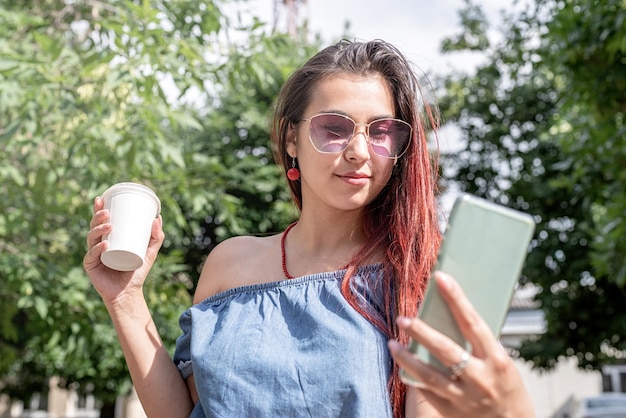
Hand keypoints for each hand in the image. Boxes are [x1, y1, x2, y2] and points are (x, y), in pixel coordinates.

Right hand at [83, 196, 164, 304]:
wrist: (129, 293)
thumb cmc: (137, 271)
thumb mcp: (150, 251)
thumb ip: (156, 237)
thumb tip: (158, 217)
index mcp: (107, 238)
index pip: (101, 220)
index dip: (98, 208)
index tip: (102, 197)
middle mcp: (97, 244)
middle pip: (93, 226)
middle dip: (97, 216)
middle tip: (106, 211)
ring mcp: (93, 255)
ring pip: (91, 237)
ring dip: (98, 229)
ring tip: (109, 225)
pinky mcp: (90, 266)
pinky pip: (91, 255)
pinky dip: (97, 248)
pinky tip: (104, 244)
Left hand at [389, 272, 533, 417]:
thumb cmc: (508, 387)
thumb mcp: (502, 363)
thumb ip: (480, 343)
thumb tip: (454, 314)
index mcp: (497, 360)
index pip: (472, 322)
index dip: (456, 298)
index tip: (441, 278)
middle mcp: (480, 379)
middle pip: (445, 350)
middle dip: (421, 332)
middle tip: (403, 319)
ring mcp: (465, 398)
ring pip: (429, 375)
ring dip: (407, 358)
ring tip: (393, 344)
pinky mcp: (452, 412)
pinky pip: (427, 392)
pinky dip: (413, 377)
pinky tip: (402, 366)